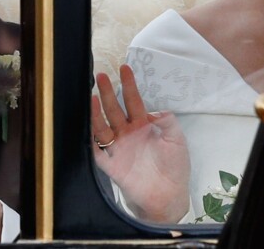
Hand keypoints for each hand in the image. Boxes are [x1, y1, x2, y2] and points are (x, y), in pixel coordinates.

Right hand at [92, 64, 190, 222]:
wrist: (168, 196)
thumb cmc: (175, 166)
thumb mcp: (177, 139)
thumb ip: (167, 122)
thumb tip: (156, 110)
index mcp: (143, 125)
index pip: (134, 100)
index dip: (129, 85)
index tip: (124, 68)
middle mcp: (128, 133)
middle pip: (115, 108)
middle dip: (107, 92)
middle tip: (100, 75)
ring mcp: (118, 148)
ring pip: (103, 126)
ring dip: (96, 112)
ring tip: (91, 97)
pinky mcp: (111, 166)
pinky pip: (97, 152)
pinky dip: (91, 141)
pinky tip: (86, 128)